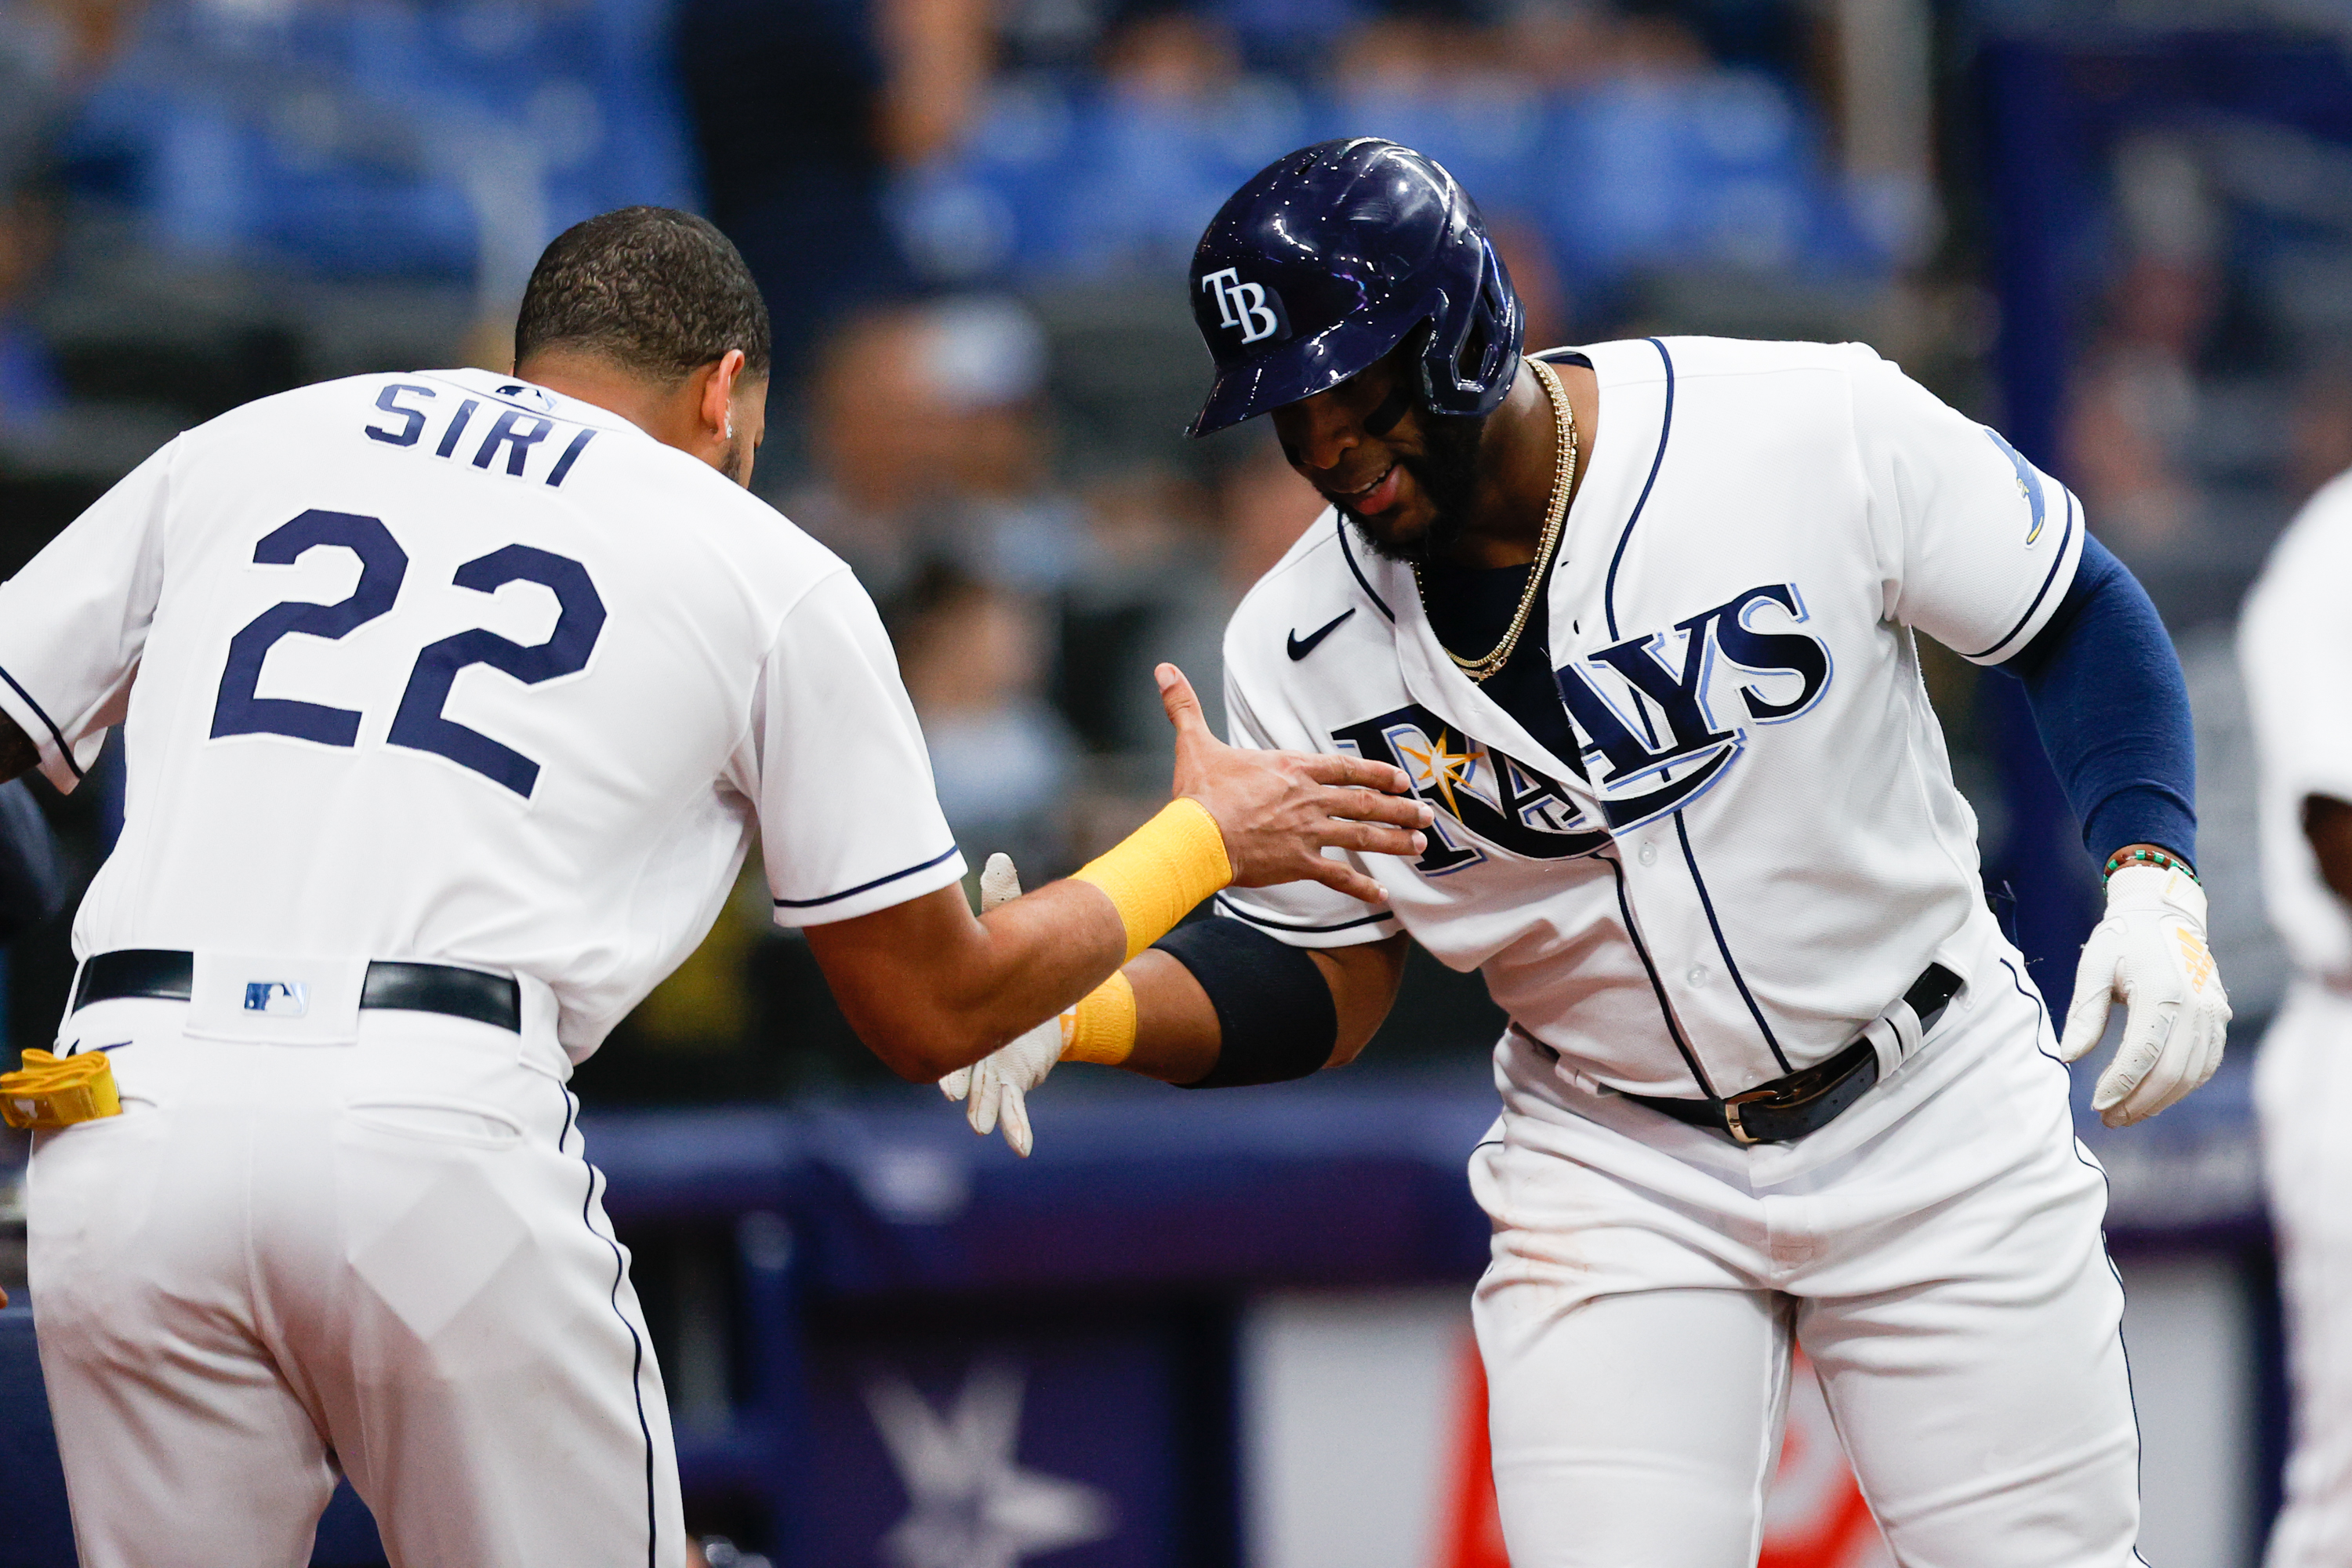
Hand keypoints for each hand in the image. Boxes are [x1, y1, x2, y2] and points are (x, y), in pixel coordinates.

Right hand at [938, 853, 1064, 1155]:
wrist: (1028, 999)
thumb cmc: (1001, 959)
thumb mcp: (1004, 927)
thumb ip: (1001, 898)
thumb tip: (1000, 858)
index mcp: (959, 1013)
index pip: (945, 1030)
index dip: (943, 1040)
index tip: (935, 1049)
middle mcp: (967, 1049)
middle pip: (961, 1070)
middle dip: (959, 1083)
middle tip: (952, 1093)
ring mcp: (989, 1071)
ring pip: (985, 1095)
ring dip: (985, 1110)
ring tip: (982, 1126)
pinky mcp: (1013, 1081)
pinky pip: (1014, 1107)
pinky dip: (1016, 1126)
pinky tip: (1020, 1146)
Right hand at [1157, 663, 1430, 905]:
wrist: (1196, 837)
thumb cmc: (1198, 793)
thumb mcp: (1194, 743)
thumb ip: (1184, 707)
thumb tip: (1162, 670)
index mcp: (1291, 768)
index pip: (1344, 767)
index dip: (1376, 772)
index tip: (1401, 779)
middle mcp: (1308, 799)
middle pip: (1364, 801)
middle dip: (1399, 808)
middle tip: (1427, 814)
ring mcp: (1308, 832)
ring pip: (1363, 836)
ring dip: (1395, 841)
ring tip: (1421, 847)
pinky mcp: (1300, 863)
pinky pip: (1339, 876)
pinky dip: (1362, 886)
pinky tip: (1383, 895)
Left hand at [2056, 862, 2231, 1126]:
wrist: (2166, 914)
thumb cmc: (2124, 939)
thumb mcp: (2094, 967)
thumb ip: (2084, 1013)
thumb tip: (2067, 1057)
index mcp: (2163, 991)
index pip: (2142, 1054)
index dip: (2120, 1085)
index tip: (2096, 1103)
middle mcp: (2196, 1006)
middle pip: (2171, 1072)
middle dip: (2139, 1101)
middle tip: (2109, 1118)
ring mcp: (2213, 1013)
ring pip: (2192, 1074)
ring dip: (2160, 1101)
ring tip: (2126, 1113)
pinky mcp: (2220, 1019)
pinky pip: (2206, 1063)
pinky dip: (2182, 1086)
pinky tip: (2154, 1096)